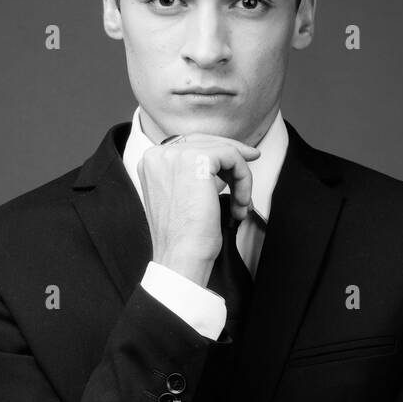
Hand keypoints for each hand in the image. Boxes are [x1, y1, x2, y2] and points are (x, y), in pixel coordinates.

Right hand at [137, 132, 259, 286]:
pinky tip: (241, 203)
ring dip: (240, 178)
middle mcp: (158, 154)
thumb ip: (193, 174)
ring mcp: (174, 155)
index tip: (243, 161)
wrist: (181, 259)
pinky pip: (232, 156)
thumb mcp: (184, 198)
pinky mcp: (196, 160)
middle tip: (252, 170)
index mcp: (150, 162)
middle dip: (234, 160)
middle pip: (207, 142)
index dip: (219, 153)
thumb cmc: (184, 240)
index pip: (191, 145)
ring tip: (241, 205)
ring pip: (223, 150)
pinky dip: (244, 179)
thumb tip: (226, 159)